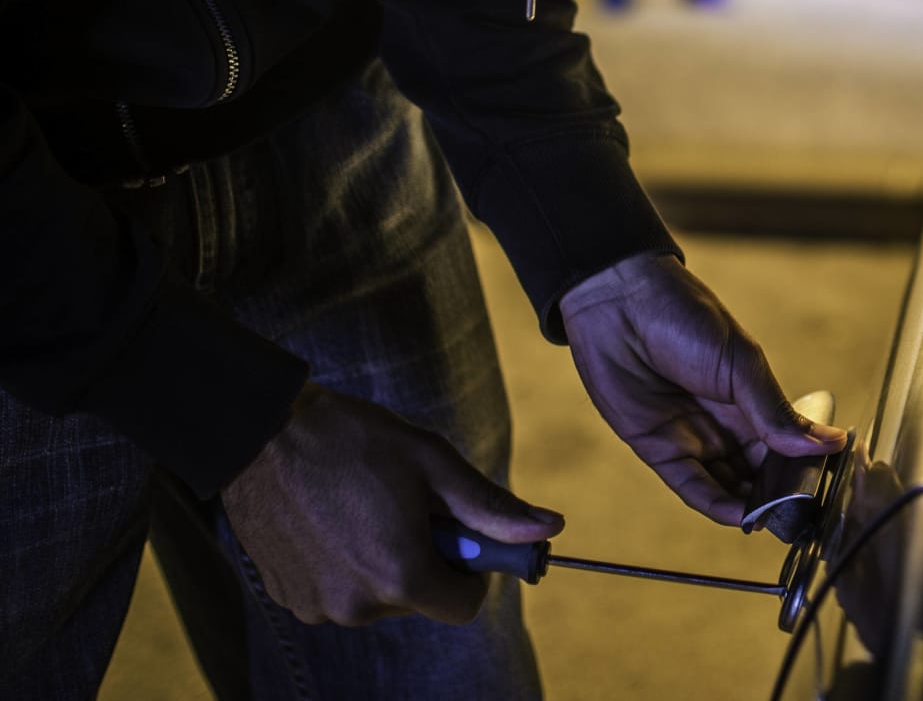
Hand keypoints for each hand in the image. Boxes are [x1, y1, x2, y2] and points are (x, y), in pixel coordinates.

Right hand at [221, 383, 562, 625]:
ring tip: (362, 507)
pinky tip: (329, 519)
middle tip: (405, 507)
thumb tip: (549, 528)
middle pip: (420, 599)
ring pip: (377, 596)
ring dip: (381, 561)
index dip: (471, 571)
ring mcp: (316, 605)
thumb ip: (490, 507)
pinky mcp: (286, 596)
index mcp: (400, 576)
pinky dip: (343, 564)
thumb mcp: (432, 464)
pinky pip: (336, 591)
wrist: (256, 432)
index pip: (464, 606)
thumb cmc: (351, 440)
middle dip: (424, 559)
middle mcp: (356, 605)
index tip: (457, 534)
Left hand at [560, 253, 845, 524]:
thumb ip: (776, 413)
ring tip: (773, 522)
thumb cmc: (685, 317)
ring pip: (727, 484)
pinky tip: (740, 516)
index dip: (801, 468)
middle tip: (800, 516)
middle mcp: (723, 423)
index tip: (823, 490)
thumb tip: (828, 443)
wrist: (621, 301)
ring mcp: (691, 436)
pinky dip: (714, 503)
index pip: (783, 446)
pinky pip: (689, 484)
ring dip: (749, 504)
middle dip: (777, 494)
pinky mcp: (657, 447)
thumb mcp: (742, 365)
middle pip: (756, 471)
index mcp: (750, 399)